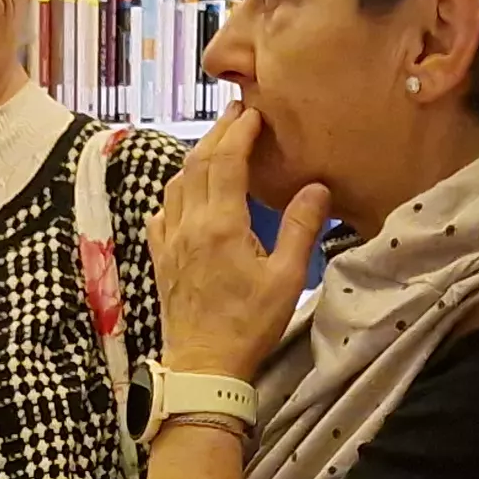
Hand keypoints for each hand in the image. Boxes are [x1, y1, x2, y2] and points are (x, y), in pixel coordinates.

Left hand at [146, 107, 324, 379]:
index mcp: (220, 224)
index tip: (255, 111)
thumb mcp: (287, 279)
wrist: (204, 366)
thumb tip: (316, 187)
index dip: (239, 130)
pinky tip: (189, 194)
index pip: (225, 159)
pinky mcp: (162, 257)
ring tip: (219, 147)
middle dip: (218, 133)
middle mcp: (188, 224)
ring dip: (197, 157)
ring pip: (177, 182)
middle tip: (238, 115)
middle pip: (197, 162)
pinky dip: (178, 190)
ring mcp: (170, 240)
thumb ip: (301, 229)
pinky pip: (163, 210)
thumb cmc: (248, 326)